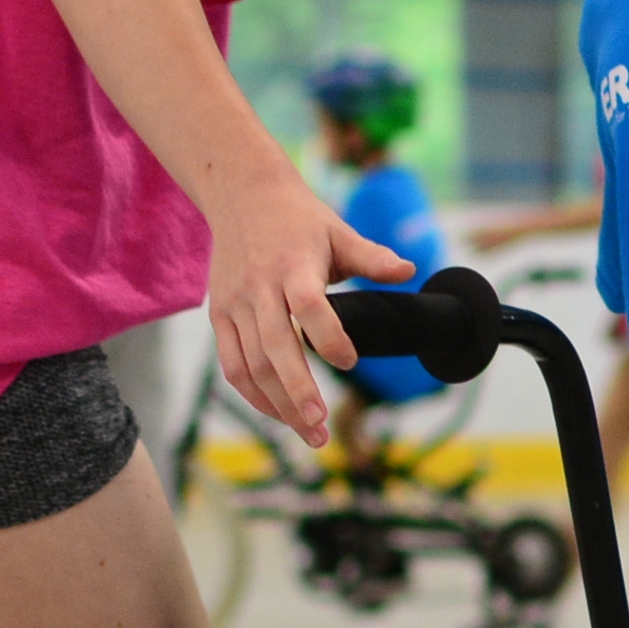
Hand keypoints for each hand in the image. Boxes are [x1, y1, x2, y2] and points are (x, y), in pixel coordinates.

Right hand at [198, 171, 411, 447]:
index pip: (309, 306)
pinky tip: (280, 415)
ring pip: (251, 365)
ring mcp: (234, 304)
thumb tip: (409, 271)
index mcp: (293, 265)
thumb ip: (372, 257)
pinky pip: (232, 365)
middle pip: (274, 347)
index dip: (328, 337)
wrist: (241, 194)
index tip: (351, 362)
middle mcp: (259, 287)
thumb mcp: (338, 230)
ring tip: (310, 433)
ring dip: (278, 404)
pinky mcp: (219, 315)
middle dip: (297, 392)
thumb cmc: (299, 218)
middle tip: (321, 428)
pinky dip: (254, 395)